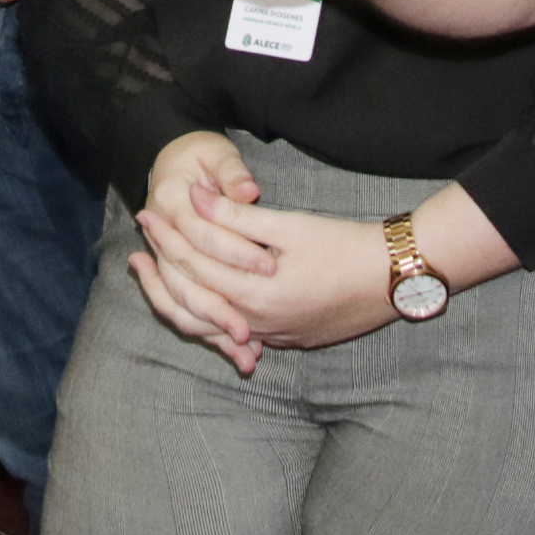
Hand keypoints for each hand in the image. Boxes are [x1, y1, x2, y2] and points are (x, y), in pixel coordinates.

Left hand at [124, 137, 396, 371]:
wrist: (395, 279)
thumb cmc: (346, 245)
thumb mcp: (289, 226)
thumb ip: (236, 215)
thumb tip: (194, 195)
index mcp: (254, 295)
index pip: (193, 267)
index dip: (165, 237)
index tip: (145, 214)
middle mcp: (258, 324)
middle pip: (191, 303)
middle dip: (161, 273)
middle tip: (138, 247)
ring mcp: (273, 336)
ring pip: (210, 327)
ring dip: (180, 301)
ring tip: (158, 276)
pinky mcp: (288, 339)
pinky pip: (236, 335)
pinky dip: (211, 319)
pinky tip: (203, 301)